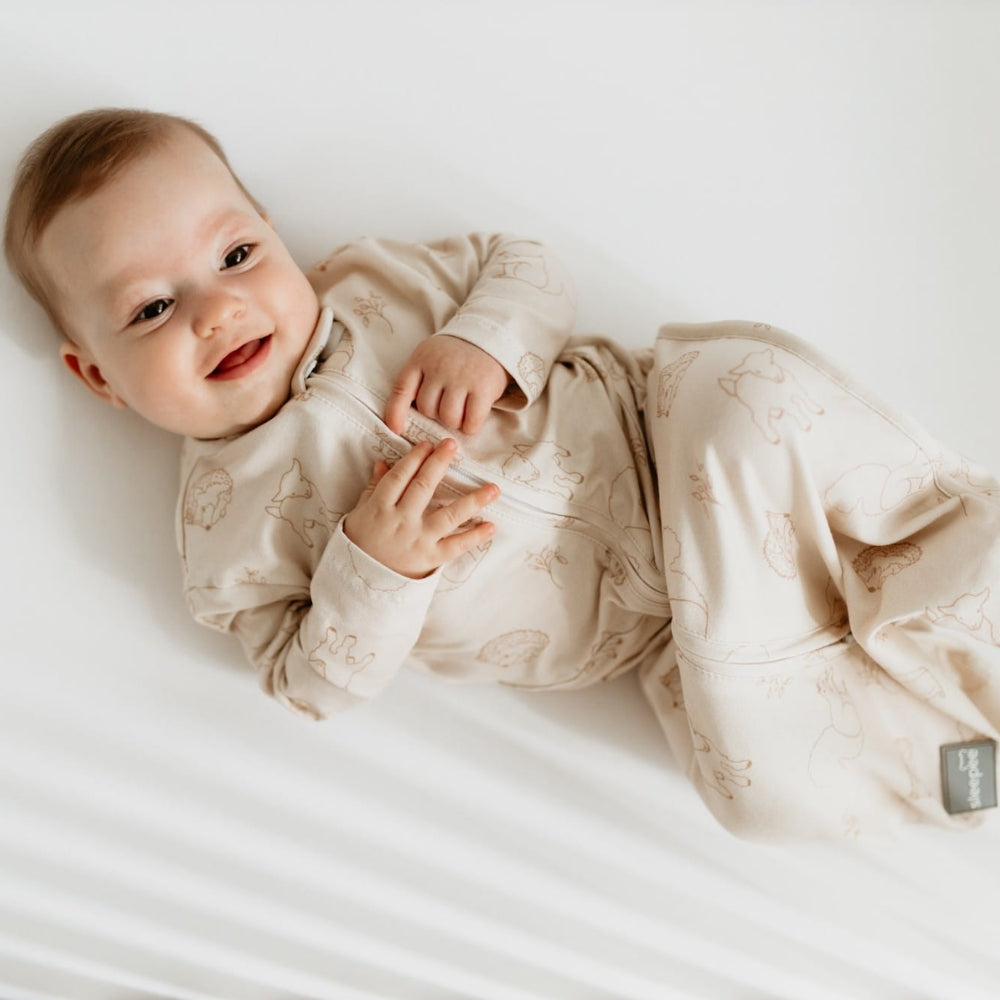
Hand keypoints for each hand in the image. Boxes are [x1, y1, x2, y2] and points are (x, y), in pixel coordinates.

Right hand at [343, 438, 498, 578]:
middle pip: (424, 486)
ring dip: (473, 500)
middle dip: (439, 463)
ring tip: (493, 488)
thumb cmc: (359, 546)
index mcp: (380, 508)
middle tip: (453, 445)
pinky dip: (474, 537)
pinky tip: (491, 526)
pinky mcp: (430, 559)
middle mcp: (400, 521)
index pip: (400, 476)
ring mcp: (418, 540)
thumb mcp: (359, 514)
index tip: (428, 445)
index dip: (415, 458)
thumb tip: (383, 463)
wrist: (358, 585)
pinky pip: (456, 546)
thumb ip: (374, 489)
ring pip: (448, 515)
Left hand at [385, 335, 509, 434]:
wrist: (489, 338)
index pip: (402, 389)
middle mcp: (439, 368)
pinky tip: (473, 418)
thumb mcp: (429, 356)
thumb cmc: (455, 356)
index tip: (396, 430)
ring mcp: (461, 378)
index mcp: (421, 360)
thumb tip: (403, 419)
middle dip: (436, 413)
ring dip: (454, 421)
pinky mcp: (483, 388)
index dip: (396, 413)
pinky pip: (471, 421)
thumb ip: (417, 379)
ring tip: (461, 410)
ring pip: (448, 417)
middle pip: (427, 409)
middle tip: (447, 404)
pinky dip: (470, 426)